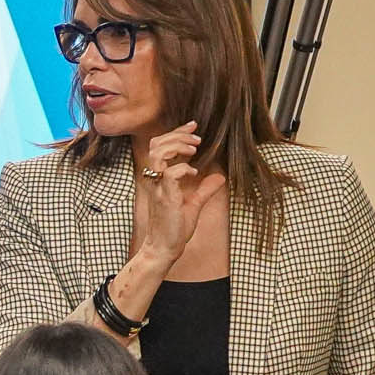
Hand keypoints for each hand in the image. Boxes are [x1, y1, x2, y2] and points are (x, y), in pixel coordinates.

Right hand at [133, 122, 227, 264]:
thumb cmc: (174, 229)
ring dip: (178, 147)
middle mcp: (156, 179)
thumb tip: (219, 176)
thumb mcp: (194, 204)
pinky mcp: (164, 197)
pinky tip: (194, 173)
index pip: (161, 146)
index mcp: (160, 178)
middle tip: (196, 138)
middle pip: (157, 144)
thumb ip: (205, 189)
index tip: (193, 125)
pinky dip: (183, 169)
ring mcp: (158, 187)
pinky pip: (170, 174)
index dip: (176, 132)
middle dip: (178, 135)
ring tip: (194, 149)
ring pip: (159, 154)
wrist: (164, 248)